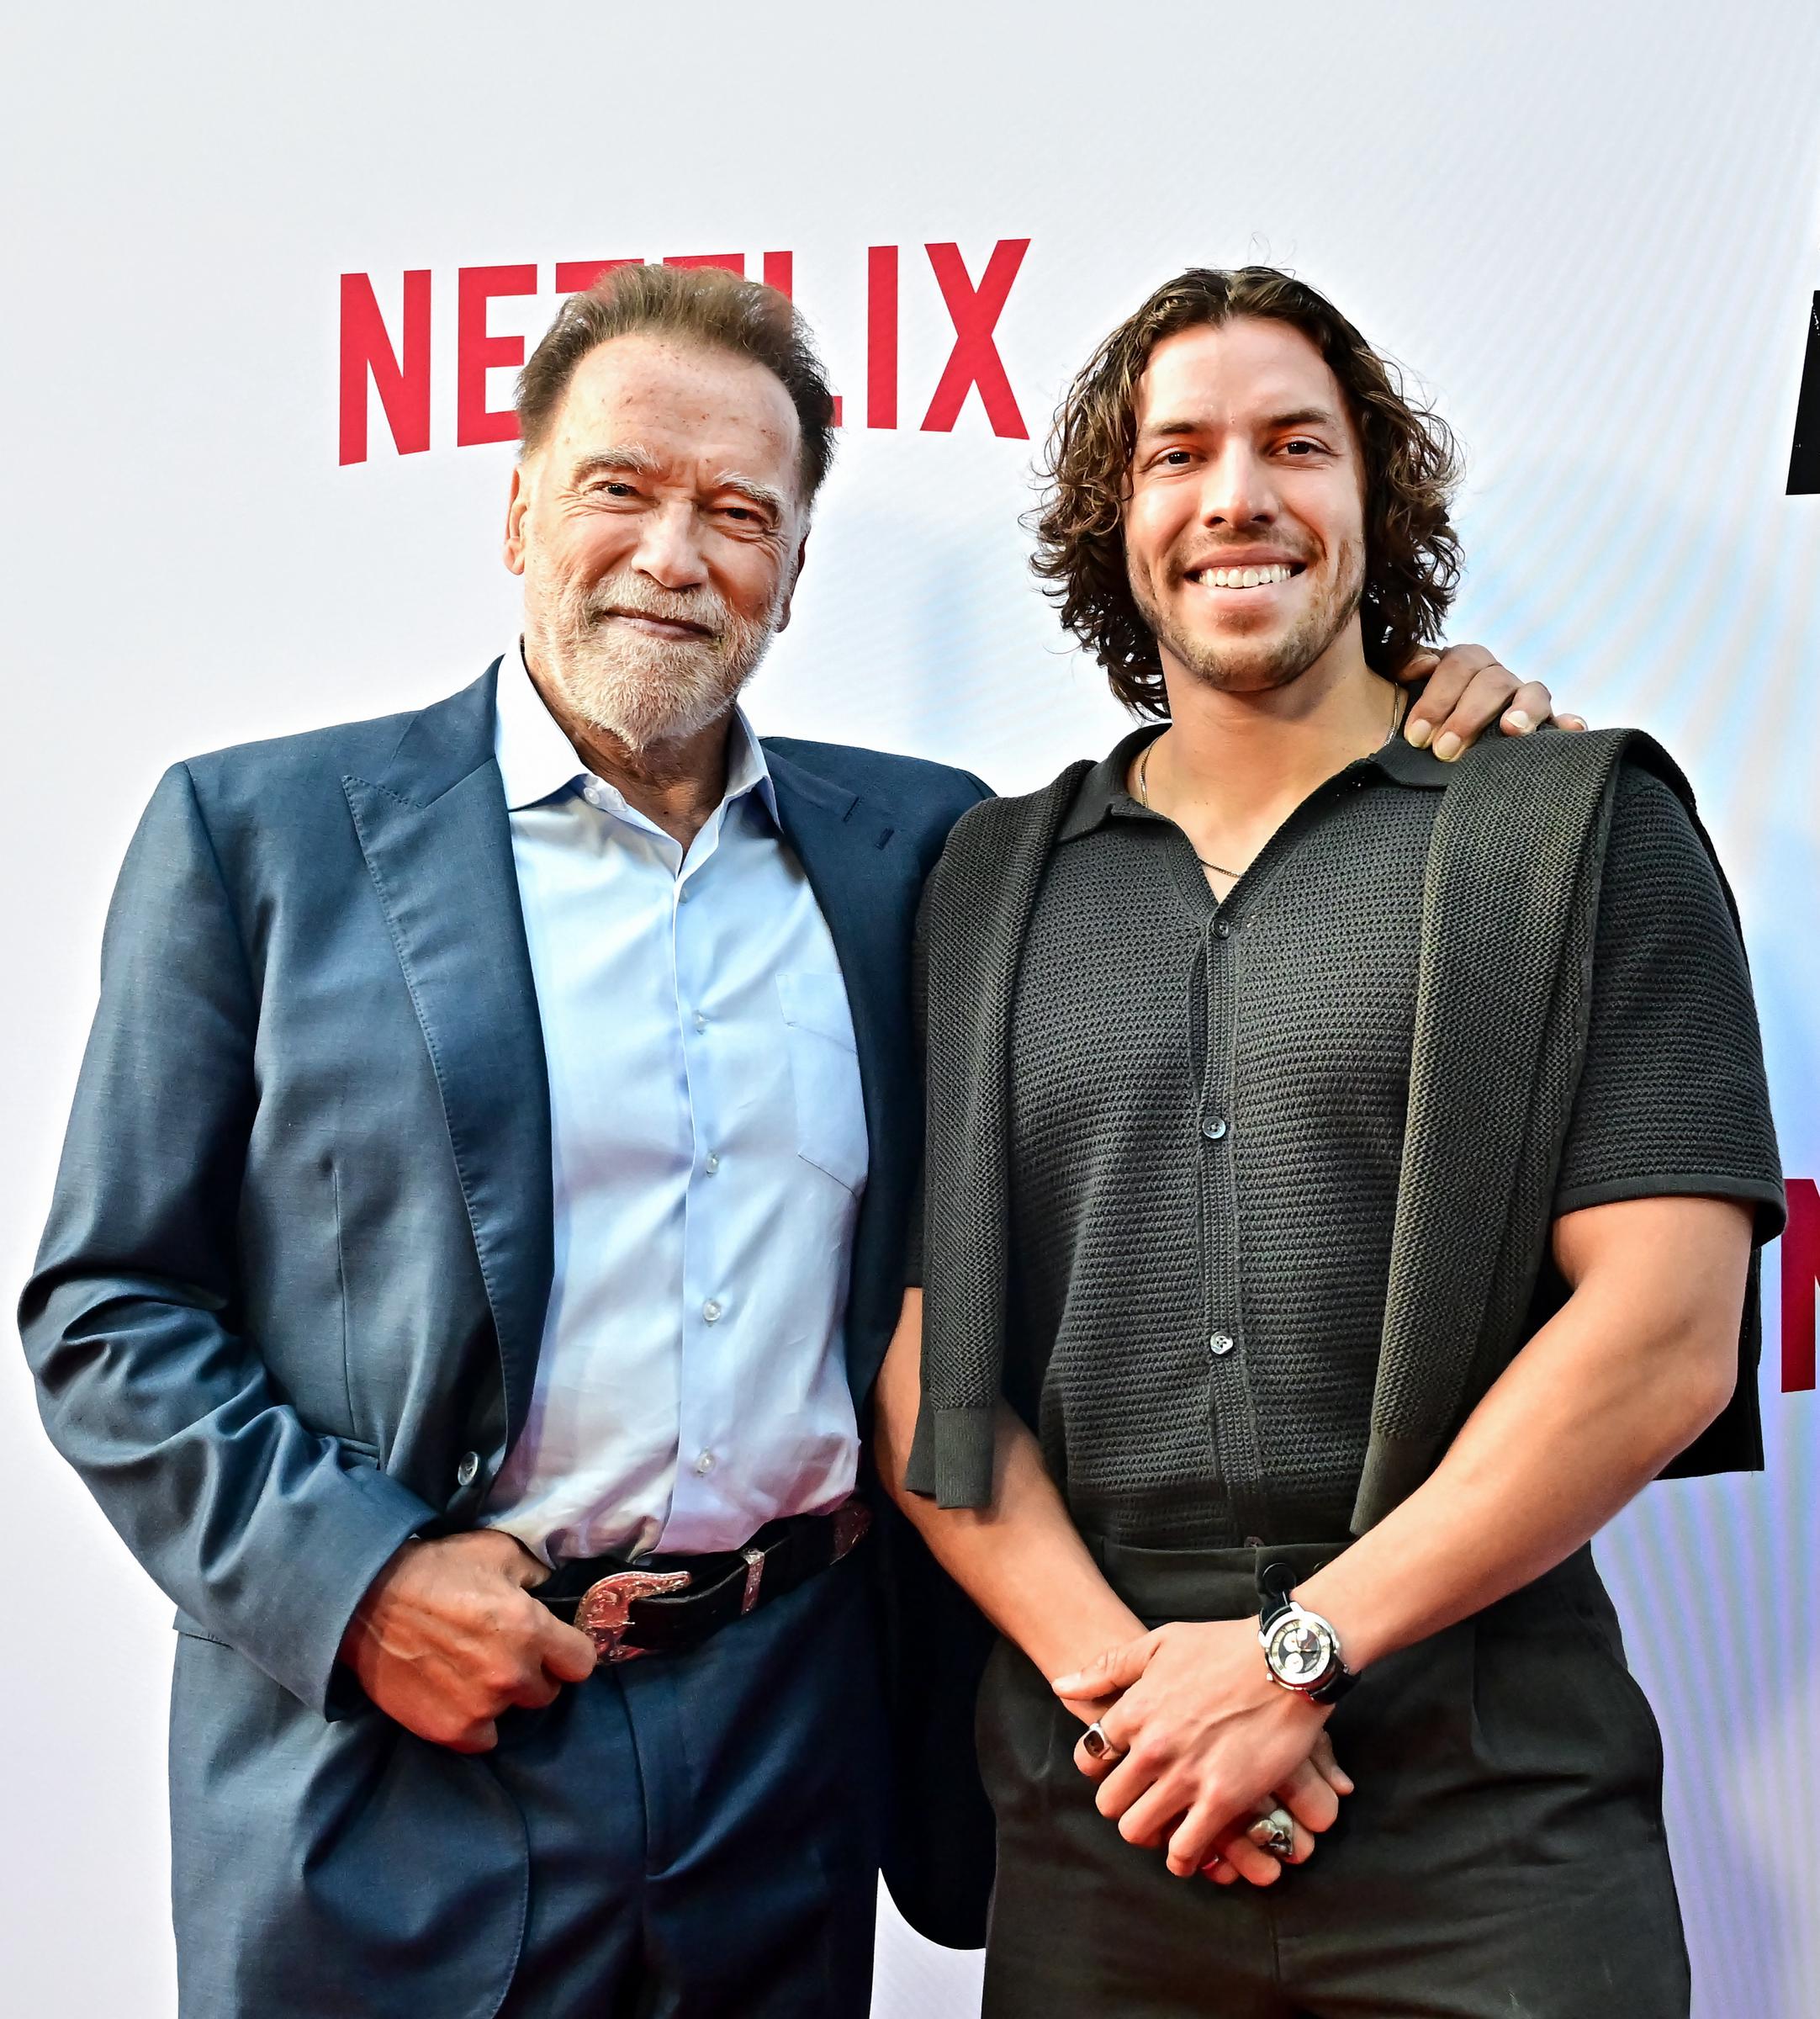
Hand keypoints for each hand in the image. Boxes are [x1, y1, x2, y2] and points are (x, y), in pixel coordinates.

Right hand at [338, 1529, 597, 1751]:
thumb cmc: (436, 1570)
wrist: (367, 1602)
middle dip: (533, 1673)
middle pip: (548, 1691)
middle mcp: (512, 1674)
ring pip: (513, 1713)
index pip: (582, 1662)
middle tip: (504, 1653)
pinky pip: (482, 1738)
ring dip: (501, 1697)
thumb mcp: (498, 1552)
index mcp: (531, 1630)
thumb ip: (536, 1574)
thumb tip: (552, 1590)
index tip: (553, 1646)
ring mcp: (481, 1707)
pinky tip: (457, 1696)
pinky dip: (474, 1721)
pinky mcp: (449, 1730)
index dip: (568, 1652)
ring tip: (473, 1671)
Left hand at [1052, 1618, 1333, 1878]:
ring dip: (1149, 1833)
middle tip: (1143, 1801)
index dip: (1100, 1769)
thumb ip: (1108, 1669)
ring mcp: (1186, 1777)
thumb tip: (1062, 1686)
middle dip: (1123, 1805)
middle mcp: (1152, 1748)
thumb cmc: (1224, 1647)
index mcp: (1134, 1711)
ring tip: (1165, 1826)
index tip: (1119, 1769)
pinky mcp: (1223, 1801)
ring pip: (1138, 1832)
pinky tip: (1191, 1849)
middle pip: (1109, 1803)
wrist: (1287, 1662)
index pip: (1089, 1760)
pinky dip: (1183, 1857)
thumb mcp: (1160, 1644)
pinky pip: (1185, 1850)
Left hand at [1394, 642, 1588, 761]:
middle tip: (1444, 750)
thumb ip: (1405, 667)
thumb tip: (1420, 666)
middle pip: (1493, 681)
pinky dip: (1570, 723)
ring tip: (1512, 730)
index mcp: (1465, 665)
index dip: (1436, 698)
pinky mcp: (1545, 727)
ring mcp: (1524, 701)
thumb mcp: (1402, 690)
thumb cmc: (1416, 720)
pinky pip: (1563, 721)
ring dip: (1524, 710)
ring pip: (1533, 692)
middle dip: (1468, 716)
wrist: (1429, 747)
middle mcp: (1497, 678)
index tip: (1416, 735)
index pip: (1457, 664)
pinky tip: (1572, 730)